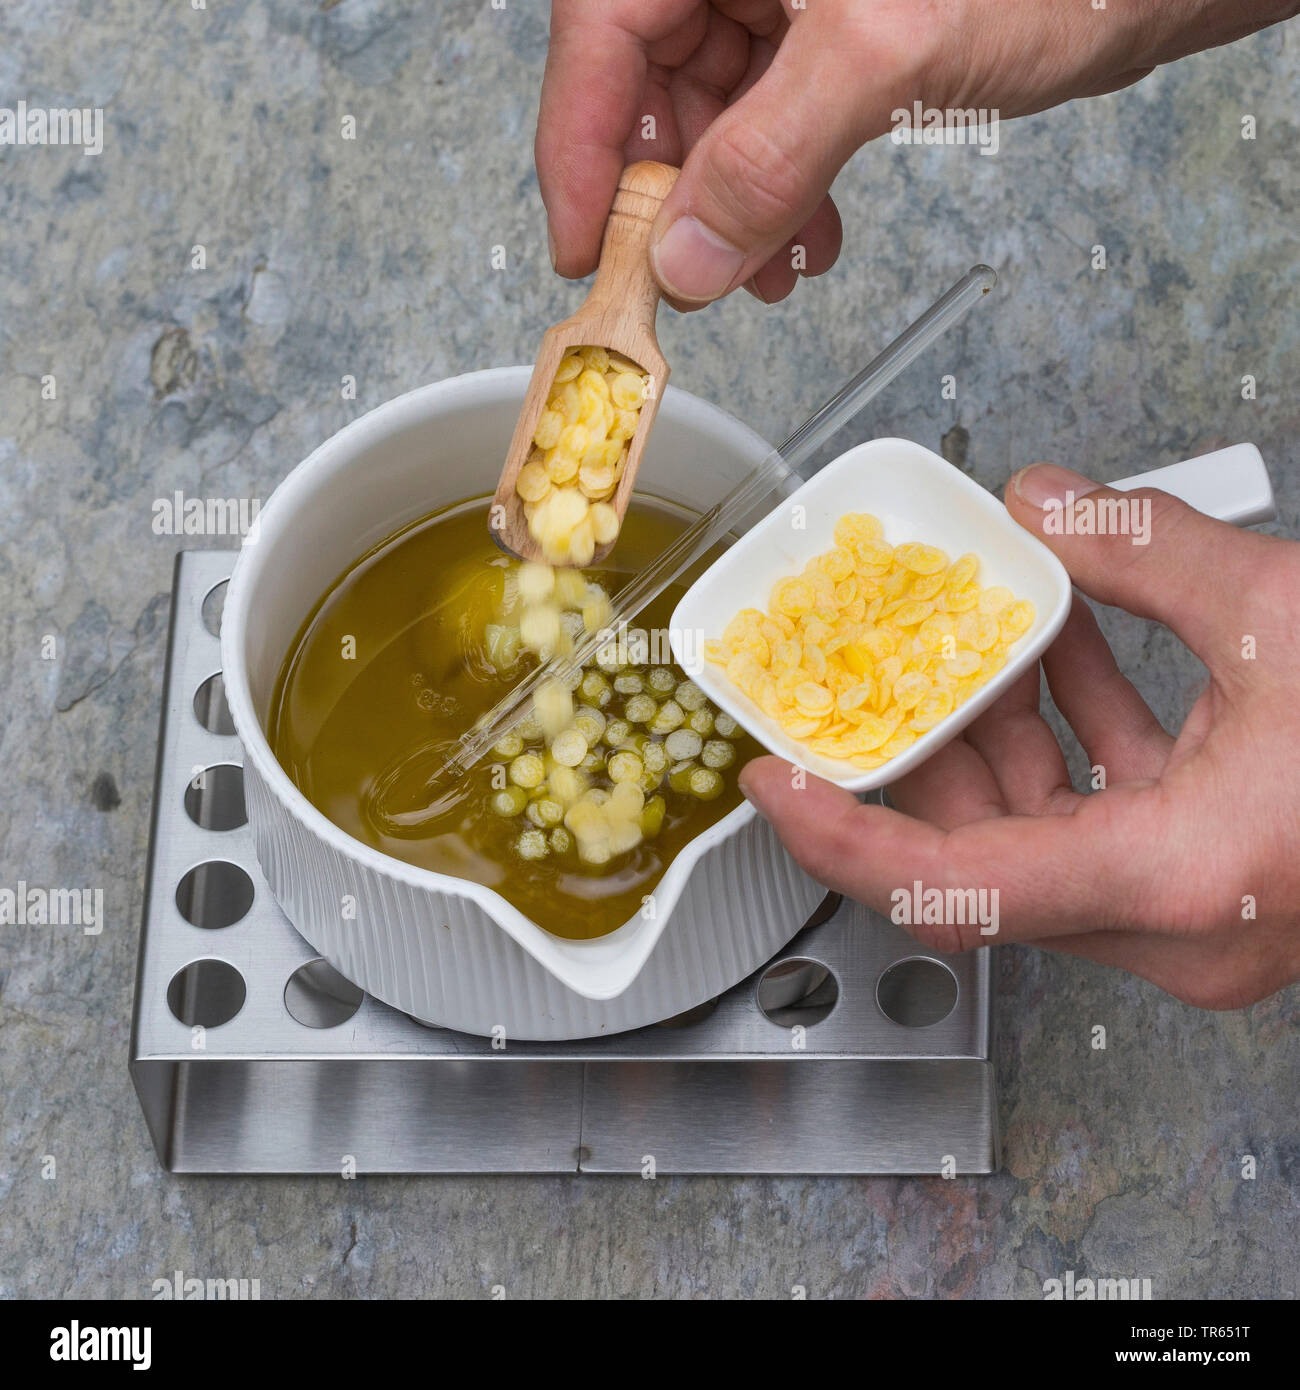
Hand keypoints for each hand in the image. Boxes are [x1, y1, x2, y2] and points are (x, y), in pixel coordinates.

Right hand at [536, 0, 1296, 305]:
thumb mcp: (885, 55)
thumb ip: (769, 157)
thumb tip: (687, 257)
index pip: (601, 31)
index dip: (582, 150)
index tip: (586, 251)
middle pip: (650, 79)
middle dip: (674, 195)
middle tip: (690, 283)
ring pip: (713, 113)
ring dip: (733, 209)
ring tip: (771, 275)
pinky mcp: (828, 31)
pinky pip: (772, 122)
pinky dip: (782, 191)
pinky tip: (810, 242)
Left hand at [739, 463, 1299, 1008]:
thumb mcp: (1284, 611)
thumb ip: (1144, 548)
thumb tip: (1045, 499)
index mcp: (1176, 882)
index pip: (951, 890)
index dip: (843, 842)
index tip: (771, 789)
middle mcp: (1174, 927)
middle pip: (986, 851)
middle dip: (924, 752)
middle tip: (866, 672)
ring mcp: (1198, 915)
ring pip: (1046, 830)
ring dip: (1003, 732)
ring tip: (972, 636)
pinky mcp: (1219, 881)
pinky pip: (1110, 815)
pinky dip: (1079, 737)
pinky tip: (1070, 649)